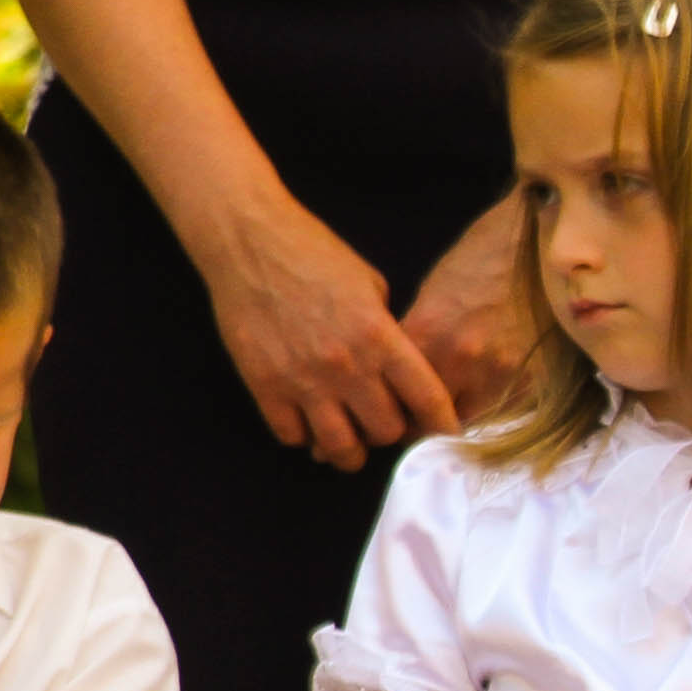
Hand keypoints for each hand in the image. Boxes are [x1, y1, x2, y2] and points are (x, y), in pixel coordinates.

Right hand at [193, 191, 462, 469]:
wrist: (247, 241)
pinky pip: (293, 436)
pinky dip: (304, 436)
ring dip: (349, 449)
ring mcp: (304, 380)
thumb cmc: (313, 253)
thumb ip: (389, 332)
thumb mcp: (370, 286)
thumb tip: (401, 368)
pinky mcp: (265, 386)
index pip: (428, 400)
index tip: (444, 435)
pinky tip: (307, 421)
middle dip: (390, 432)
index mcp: (381, 338)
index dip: (442, 425)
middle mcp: (347, 366)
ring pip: (341, 447)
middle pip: (387, 432)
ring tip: (349, 442)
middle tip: (381, 423)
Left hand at [400, 200, 538, 421]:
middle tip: (421, 419)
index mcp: (427, 335)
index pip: (395, 398)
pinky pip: (505, 414)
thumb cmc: (481, 259)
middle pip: (429, 423)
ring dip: (462, 421)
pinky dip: (496, 410)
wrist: (540, 244)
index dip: (392, 411)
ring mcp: (501, 375)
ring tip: (460, 408)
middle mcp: (461, 362)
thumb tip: (404, 378)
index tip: (392, 413)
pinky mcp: (534, 381)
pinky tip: (494, 393)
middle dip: (423, 424)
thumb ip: (419, 341)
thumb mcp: (433, 295)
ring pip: (470, 426)